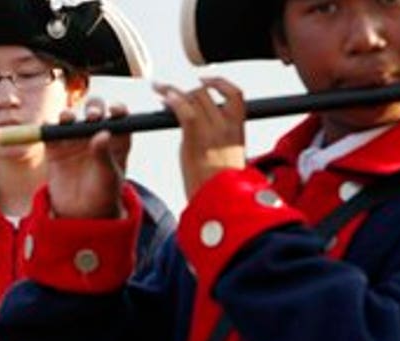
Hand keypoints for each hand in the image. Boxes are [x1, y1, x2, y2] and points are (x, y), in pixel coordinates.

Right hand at [44, 97, 130, 218]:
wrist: (82, 215)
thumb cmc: (103, 195)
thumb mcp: (108, 177)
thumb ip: (104, 155)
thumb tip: (102, 133)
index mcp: (116, 140)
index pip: (119, 118)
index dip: (118, 110)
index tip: (115, 110)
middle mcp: (94, 135)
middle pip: (94, 112)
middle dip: (93, 108)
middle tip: (93, 115)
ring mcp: (75, 141)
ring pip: (71, 119)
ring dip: (69, 115)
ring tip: (67, 119)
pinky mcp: (55, 150)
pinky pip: (51, 134)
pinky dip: (48, 128)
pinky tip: (49, 126)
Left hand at [154, 77, 246, 198]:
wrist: (221, 202)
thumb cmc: (221, 186)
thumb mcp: (228, 159)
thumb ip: (219, 142)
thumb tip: (202, 134)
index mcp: (238, 130)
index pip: (236, 95)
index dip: (220, 83)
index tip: (206, 79)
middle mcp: (227, 126)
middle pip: (209, 94)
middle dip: (188, 87)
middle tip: (171, 88)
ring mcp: (213, 131)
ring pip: (196, 97)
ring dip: (175, 90)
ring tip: (160, 87)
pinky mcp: (196, 140)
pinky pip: (186, 111)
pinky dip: (174, 99)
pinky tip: (163, 96)